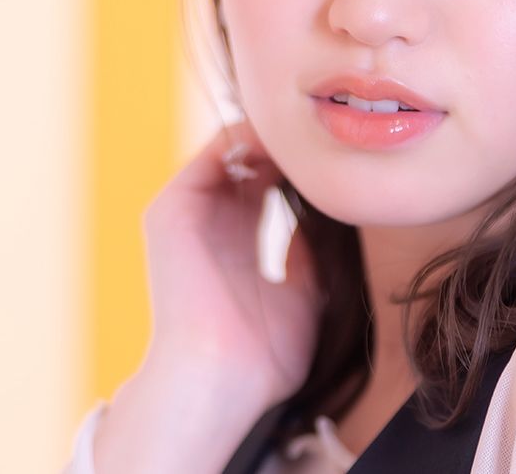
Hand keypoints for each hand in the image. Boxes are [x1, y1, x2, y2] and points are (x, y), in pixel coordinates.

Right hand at [141, 118, 324, 407]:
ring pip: (234, 148)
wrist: (222, 379)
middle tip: (333, 136)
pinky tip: (290, 148)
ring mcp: (188, 211)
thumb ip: (310, 242)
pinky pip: (213, 153)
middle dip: (292, 144)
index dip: (306, 162)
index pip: (270, 178)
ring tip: (315, 136)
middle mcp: (209, 218)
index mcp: (237, 238)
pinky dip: (251, 139)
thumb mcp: (304, 284)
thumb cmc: (266, 351)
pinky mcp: (172, 208)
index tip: (344, 156)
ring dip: (275, 137)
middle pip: (253, 157)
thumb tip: (334, 202)